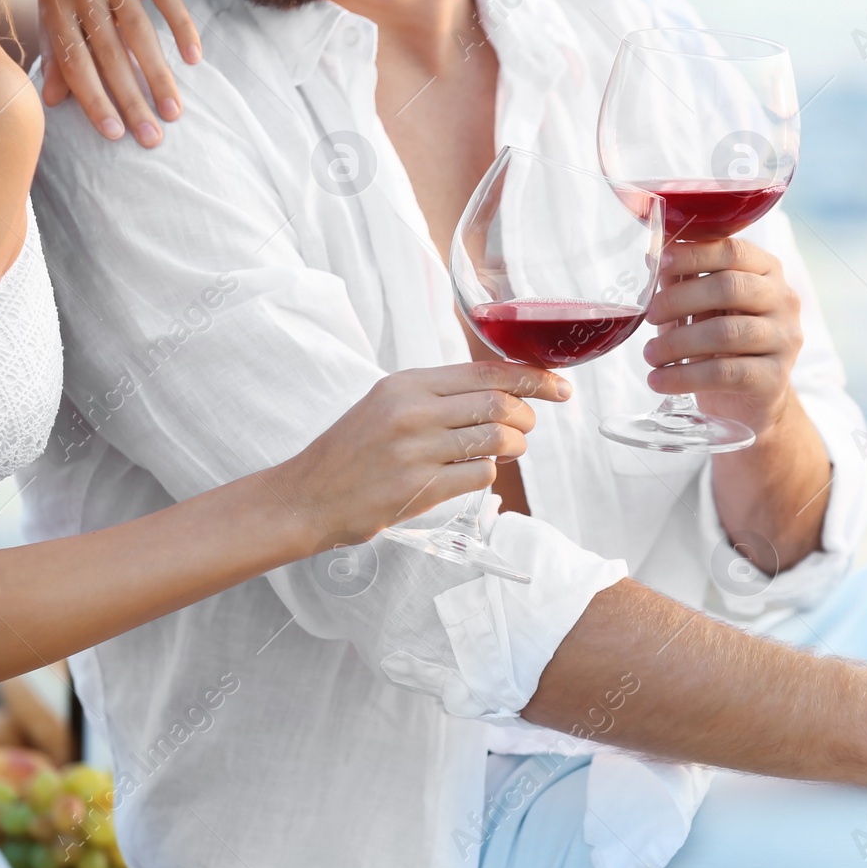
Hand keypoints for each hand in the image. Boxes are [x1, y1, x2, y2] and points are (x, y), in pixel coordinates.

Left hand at [37, 0, 201, 146]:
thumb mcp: (52, 5)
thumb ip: (55, 50)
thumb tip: (54, 101)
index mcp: (54, 2)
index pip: (75, 60)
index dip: (93, 99)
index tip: (115, 135)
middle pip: (109, 54)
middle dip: (131, 99)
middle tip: (152, 138)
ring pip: (139, 32)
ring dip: (159, 75)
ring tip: (174, 112)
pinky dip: (182, 28)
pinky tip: (194, 60)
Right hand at [283, 363, 571, 548]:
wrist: (307, 496)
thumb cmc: (351, 451)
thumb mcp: (387, 404)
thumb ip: (437, 395)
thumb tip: (501, 391)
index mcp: (407, 384)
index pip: (486, 371)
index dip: (532, 377)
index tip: (558, 385)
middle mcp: (413, 411)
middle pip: (499, 404)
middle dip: (527, 416)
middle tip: (527, 426)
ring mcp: (416, 451)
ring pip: (496, 440)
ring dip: (515, 447)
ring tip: (508, 450)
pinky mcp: (419, 489)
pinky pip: (480, 475)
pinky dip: (489, 473)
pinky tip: (474, 472)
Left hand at [643, 237, 802, 433]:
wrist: (750, 399)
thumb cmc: (724, 344)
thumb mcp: (704, 308)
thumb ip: (685, 282)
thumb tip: (653, 260)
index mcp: (767, 271)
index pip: (733, 251)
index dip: (694, 254)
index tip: (659, 262)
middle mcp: (783, 300)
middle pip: (730, 287)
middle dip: (681, 299)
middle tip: (650, 315)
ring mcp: (784, 339)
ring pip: (725, 332)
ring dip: (677, 343)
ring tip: (649, 355)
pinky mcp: (774, 378)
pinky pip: (724, 373)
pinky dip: (684, 376)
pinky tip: (659, 380)